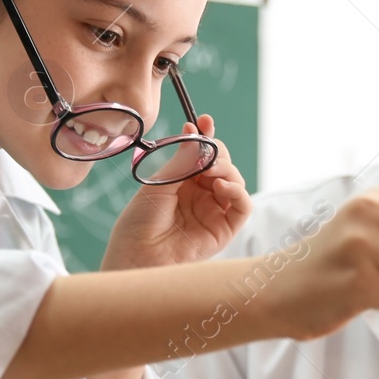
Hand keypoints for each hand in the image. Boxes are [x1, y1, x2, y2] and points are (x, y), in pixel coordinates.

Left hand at [101, 115, 251, 269]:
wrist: (136, 256)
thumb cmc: (139, 223)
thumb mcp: (158, 184)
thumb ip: (182, 161)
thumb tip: (196, 134)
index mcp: (182, 182)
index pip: (201, 154)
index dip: (205, 136)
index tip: (203, 121)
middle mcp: (200, 195)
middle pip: (222, 164)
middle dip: (217, 152)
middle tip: (205, 151)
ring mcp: (213, 212)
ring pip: (235, 182)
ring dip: (227, 170)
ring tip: (210, 170)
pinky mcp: (224, 230)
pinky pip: (242, 206)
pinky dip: (237, 191)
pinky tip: (220, 187)